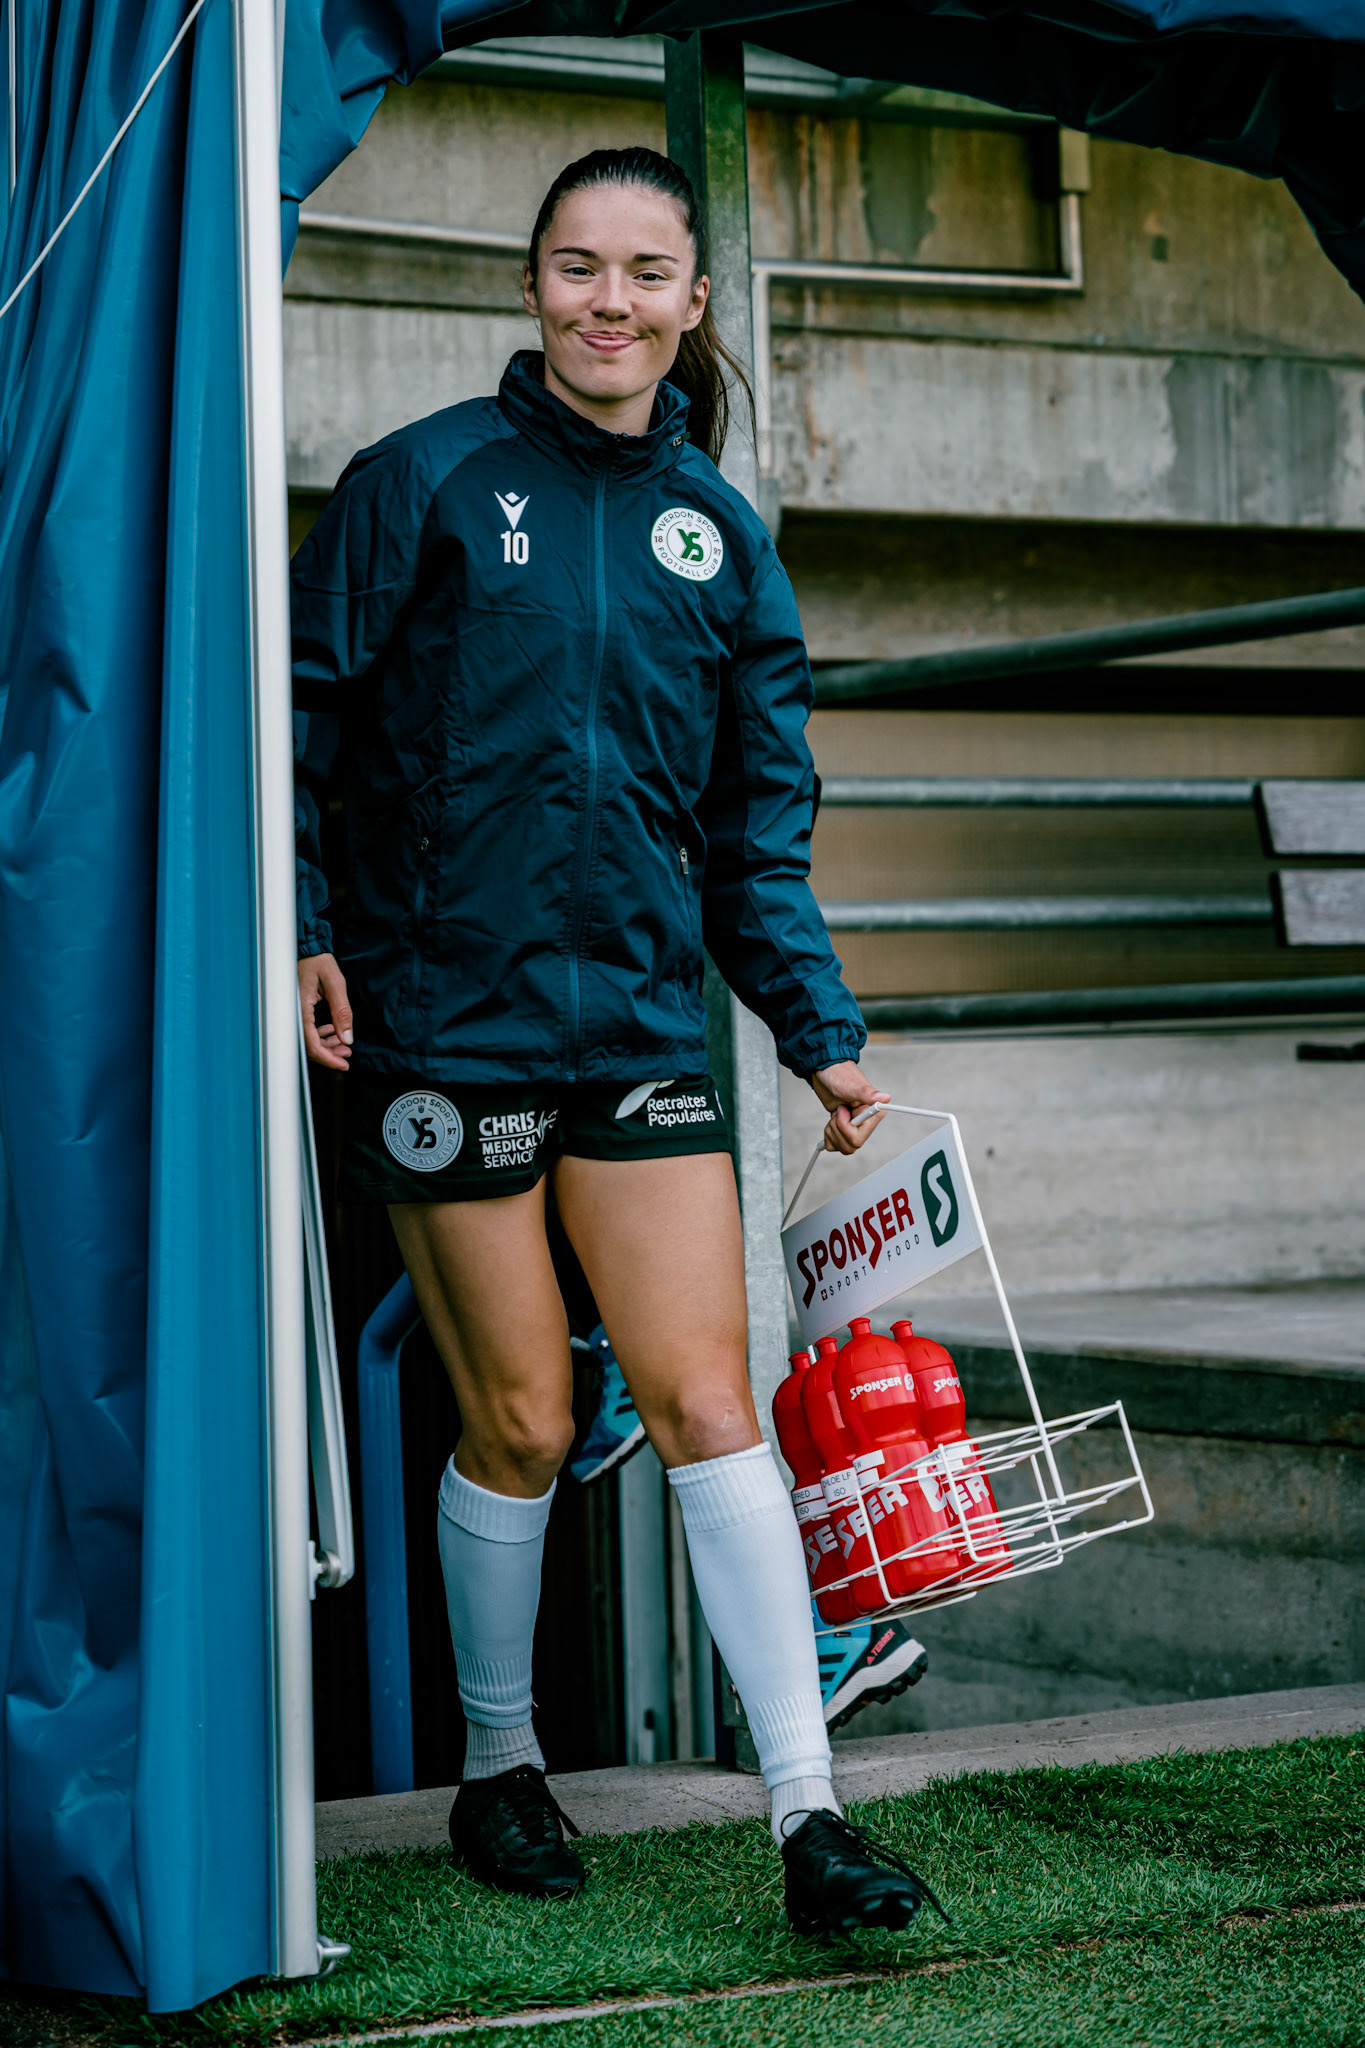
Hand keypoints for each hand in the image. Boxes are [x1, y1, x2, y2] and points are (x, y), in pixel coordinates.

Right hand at [299, 952, 352, 1069]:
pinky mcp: (297, 1012)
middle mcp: (293, 1015)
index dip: (328, 1059)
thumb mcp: (335, 984)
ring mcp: (293, 1014)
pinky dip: (320, 1035)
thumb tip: (347, 1038)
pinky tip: (332, 1030)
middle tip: (347, 1055)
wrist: (306, 950)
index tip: (343, 1065)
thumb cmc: (318, 962)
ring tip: (344, 1045)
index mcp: (299, 1009)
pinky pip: (306, 1030)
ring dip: (326, 1045)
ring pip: (308, 1040)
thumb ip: (342, 1011)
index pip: (311, 1044)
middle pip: (309, 1046)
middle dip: (330, 1054)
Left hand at [809, 1061, 889, 1154]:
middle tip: (838, 1111)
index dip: (846, 1128)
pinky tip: (831, 1120)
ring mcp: (853, 1126)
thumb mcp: (852, 1085)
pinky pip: (835, 1145)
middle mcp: (865, 1122)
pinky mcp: (843, 1128)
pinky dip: (829, 1135)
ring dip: (832, 1131)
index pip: (860, 1137)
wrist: (825, 1070)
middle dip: (838, 1129)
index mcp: (873, 1113)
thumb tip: (886, 1098)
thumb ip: (868, 1094)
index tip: (844, 1110)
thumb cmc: (839, 1074)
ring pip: (843, 1146)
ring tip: (835, 1112)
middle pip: (851, 1145)